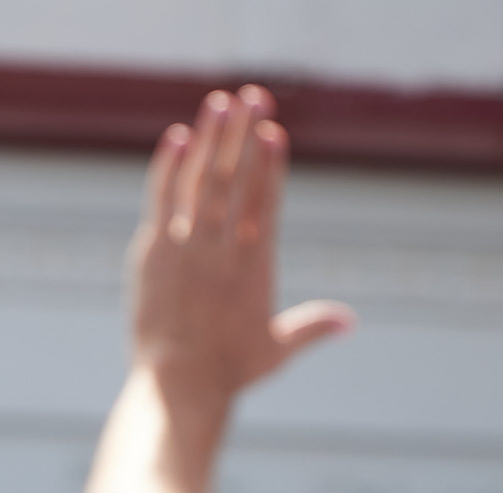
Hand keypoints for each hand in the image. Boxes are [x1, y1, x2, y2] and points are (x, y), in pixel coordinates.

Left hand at [129, 85, 352, 408]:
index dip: (271, 165)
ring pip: (201, 182)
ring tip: (220, 102)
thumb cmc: (228, 373)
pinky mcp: (152, 254)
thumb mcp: (277, 350)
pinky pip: (161, 201)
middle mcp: (223, 250)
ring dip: (212, 139)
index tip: (274, 130)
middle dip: (245, 134)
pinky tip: (177, 136)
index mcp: (257, 266)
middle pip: (237, 180)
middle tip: (254, 95)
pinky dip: (168, 168)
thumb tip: (349, 321)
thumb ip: (311, 327)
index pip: (267, 203)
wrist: (179, 386)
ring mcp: (186, 249)